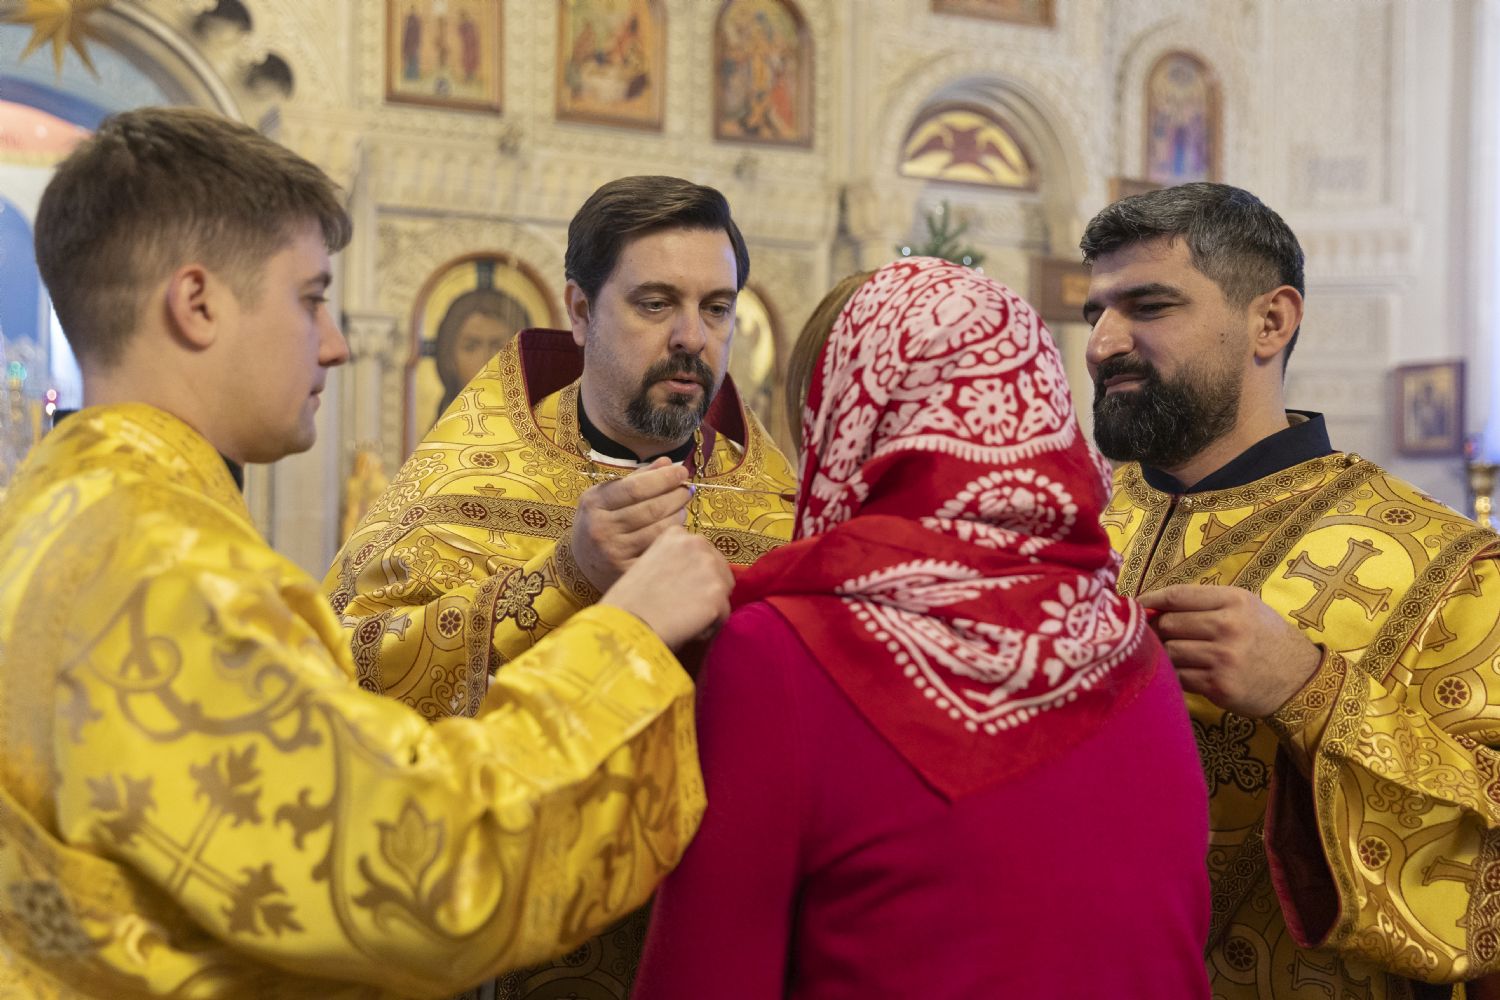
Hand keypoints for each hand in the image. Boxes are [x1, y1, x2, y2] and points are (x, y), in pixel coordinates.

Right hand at [570, 458, 692, 590]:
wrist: (579, 563)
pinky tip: (674, 530)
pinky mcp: (626, 572)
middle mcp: (601, 528)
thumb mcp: (605, 495)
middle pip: (652, 508)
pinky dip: (672, 538)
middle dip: (676, 495)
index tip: (682, 471)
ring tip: (681, 509)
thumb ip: (636, 479)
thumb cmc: (598, 522)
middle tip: (686, 489)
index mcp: (594, 503)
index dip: (664, 478)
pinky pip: (659, 550)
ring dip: (678, 516)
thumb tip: (667, 463)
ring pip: (660, 530)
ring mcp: (614, 553)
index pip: (636, 488)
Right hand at [600, 527, 732, 648]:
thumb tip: (694, 576)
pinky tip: (687, 628)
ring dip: (709, 608)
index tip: (678, 590)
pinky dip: (710, 626)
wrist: (625, 624)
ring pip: (723, 593)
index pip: (702, 554)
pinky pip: (723, 615)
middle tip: (683, 607)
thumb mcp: (649, 563)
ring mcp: (710, 568)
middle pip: (719, 570)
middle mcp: (697, 543)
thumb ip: (675, 561)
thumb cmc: (629, 601)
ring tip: (683, 618)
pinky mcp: (718, 593)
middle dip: (707, 589)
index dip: (694, 575)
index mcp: (676, 534)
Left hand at [1139, 584, 1322, 717]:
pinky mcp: (1219, 686)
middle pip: (1168, 624)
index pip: (1177, 596)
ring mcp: (1224, 658)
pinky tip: (1185, 673)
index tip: (1136, 605)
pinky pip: (1179, 677)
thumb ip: (1204, 604)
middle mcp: (1228, 626)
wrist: (1301, 679)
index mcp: (1234, 601)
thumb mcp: (1245, 608)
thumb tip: (1153, 607)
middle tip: (1158, 636)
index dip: (1151, 600)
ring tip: (1175, 656)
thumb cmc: (1266, 639)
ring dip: (1165, 655)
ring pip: (1170, 651)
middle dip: (1157, 630)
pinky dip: (1175, 676)